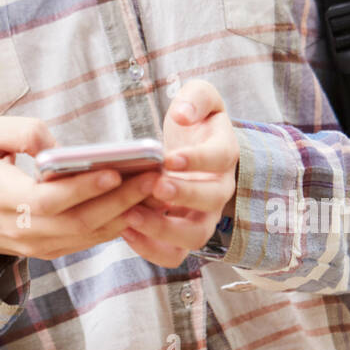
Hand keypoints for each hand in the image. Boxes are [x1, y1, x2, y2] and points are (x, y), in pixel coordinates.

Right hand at [0, 115, 162, 266]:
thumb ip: (19, 132)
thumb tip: (57, 147)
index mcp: (0, 197)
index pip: (49, 199)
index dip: (84, 188)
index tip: (116, 170)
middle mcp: (20, 229)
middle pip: (78, 221)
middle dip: (121, 200)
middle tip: (155, 177)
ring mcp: (34, 246)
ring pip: (87, 235)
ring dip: (125, 214)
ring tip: (157, 188)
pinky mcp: (45, 250)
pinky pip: (85, 240)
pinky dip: (114, 225)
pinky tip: (139, 204)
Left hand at [119, 79, 239, 268]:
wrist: (194, 145)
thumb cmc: (196, 120)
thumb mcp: (200, 96)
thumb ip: (195, 98)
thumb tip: (183, 116)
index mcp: (224, 153)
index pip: (220, 158)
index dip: (197, 160)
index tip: (169, 157)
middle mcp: (219, 189)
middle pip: (210, 202)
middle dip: (183, 196)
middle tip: (154, 186)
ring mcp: (203, 215)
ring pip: (194, 236)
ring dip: (164, 230)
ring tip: (131, 214)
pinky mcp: (183, 233)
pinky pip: (173, 253)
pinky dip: (151, 249)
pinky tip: (124, 229)